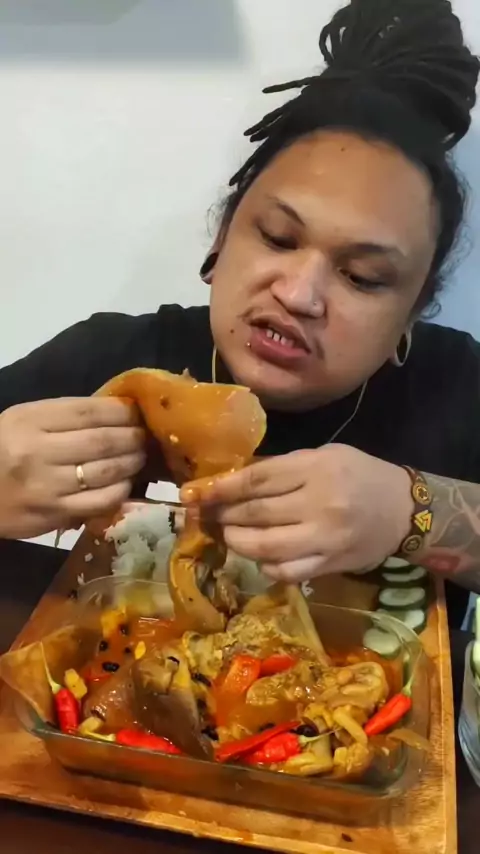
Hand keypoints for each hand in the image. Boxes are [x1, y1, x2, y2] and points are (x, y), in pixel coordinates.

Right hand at [0, 398, 145, 537]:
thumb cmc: (2, 450)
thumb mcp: (23, 421)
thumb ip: (64, 416)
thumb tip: (117, 414)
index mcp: (30, 420)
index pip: (88, 411)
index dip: (121, 412)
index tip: (136, 413)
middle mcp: (38, 452)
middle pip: (102, 441)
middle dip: (132, 437)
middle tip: (144, 436)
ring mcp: (47, 486)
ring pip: (106, 472)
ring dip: (132, 463)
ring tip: (140, 457)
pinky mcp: (54, 514)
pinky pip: (100, 501)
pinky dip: (120, 490)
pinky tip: (125, 483)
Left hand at [185, 445, 412, 581]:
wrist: (404, 510)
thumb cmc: (360, 474)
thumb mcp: (324, 456)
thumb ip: (283, 467)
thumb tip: (234, 480)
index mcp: (316, 469)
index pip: (256, 480)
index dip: (220, 488)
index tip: (193, 493)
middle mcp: (319, 504)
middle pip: (255, 513)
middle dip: (222, 515)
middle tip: (204, 514)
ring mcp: (324, 538)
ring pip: (265, 547)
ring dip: (237, 541)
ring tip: (229, 533)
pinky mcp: (329, 565)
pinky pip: (286, 572)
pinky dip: (265, 565)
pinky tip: (260, 555)